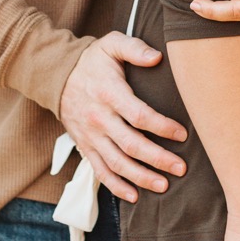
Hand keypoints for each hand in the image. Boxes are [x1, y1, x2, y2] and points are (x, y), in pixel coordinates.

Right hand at [58, 32, 187, 201]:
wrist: (57, 75)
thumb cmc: (92, 60)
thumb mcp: (112, 44)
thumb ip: (135, 48)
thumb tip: (157, 57)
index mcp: (109, 92)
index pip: (139, 115)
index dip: (162, 127)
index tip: (182, 134)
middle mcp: (99, 118)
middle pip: (131, 145)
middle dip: (157, 159)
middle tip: (181, 168)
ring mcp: (91, 135)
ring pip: (117, 163)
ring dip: (141, 177)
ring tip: (164, 185)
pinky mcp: (85, 146)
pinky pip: (100, 171)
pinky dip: (116, 187)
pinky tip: (134, 196)